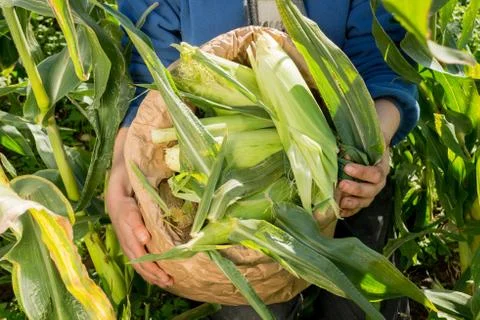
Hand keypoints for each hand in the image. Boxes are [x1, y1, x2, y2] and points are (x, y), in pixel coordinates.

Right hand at [106, 128, 172, 287]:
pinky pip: (135, 252)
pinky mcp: (129, 232)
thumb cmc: (134, 160)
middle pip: (127, 240)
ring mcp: (122, 226)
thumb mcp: (137, 160)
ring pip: (131, 252)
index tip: (145, 238)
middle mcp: (117, 214)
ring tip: (167, 280)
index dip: (134, 226)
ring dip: (148, 268)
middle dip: (145, 258)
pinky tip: (161, 276)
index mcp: (118, 195)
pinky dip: (147, 266)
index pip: (124, 213)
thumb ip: (150, 166)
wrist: (122, 162)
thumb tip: (176, 165)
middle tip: (163, 271)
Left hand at [338, 148, 389, 217]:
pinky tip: (340, 211)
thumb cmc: (368, 149)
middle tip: (342, 185)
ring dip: (353, 203)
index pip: (375, 173)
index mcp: (382, 169)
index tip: (347, 167)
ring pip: (365, 201)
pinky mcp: (364, 200)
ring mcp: (372, 193)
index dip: (362, 172)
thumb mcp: (366, 146)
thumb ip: (356, 149)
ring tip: (341, 202)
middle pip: (371, 190)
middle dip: (355, 189)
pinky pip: (358, 209)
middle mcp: (379, 184)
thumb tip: (341, 152)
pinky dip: (349, 211)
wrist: (373, 155)